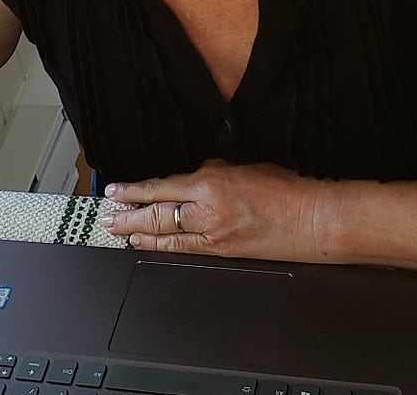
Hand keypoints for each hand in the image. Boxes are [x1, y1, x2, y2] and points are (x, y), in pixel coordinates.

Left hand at [102, 160, 335, 261]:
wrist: (310, 219)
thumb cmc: (285, 190)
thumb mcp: (244, 166)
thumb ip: (214, 170)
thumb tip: (195, 173)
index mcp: (211, 182)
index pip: (162, 186)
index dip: (134, 190)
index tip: (116, 190)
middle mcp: (206, 209)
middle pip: (156, 212)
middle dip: (127, 214)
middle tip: (106, 214)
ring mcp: (212, 233)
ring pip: (164, 232)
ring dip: (136, 231)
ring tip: (115, 229)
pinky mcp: (221, 251)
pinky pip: (183, 249)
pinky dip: (160, 245)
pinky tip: (144, 243)